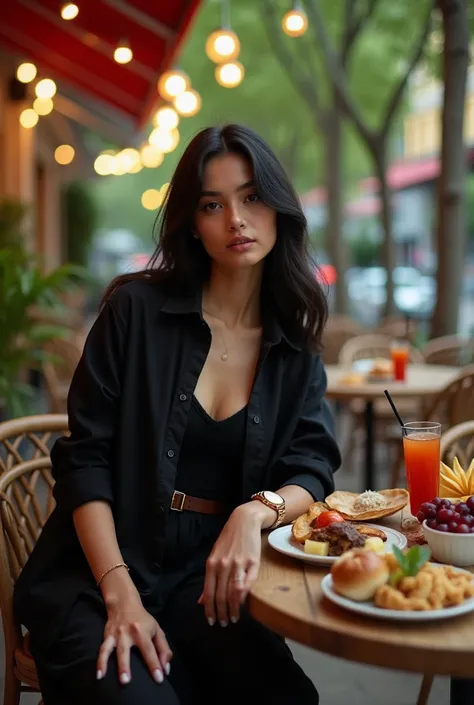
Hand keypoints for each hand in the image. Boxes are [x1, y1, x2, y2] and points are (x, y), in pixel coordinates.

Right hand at [96, 595, 172, 684]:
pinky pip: (102, 649)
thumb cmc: (143, 620)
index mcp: (142, 631)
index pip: (149, 650)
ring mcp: (116, 635)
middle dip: (125, 666)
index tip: (159, 679)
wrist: (124, 603)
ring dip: (108, 664)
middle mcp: (127, 633)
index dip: (155, 664)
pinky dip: (99, 662)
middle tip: (126, 682)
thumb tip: (166, 668)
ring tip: (107, 680)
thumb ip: (163, 649)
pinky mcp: (107, 636)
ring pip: (110, 650)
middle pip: (125, 650)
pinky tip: (99, 675)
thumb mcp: (157, 630)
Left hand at [199, 503, 265, 626]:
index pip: (209, 592)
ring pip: (233, 592)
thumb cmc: (228, 540)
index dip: (209, 609)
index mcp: (211, 564)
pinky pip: (247, 583)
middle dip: (221, 613)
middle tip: (223, 624)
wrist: (244, 521)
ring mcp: (238, 563)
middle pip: (221, 595)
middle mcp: (223, 565)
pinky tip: (242, 604)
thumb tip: (201, 601)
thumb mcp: (214, 557)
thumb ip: (209, 579)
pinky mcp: (253, 562)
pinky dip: (243, 596)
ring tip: (233, 619)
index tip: (211, 621)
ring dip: (233, 609)